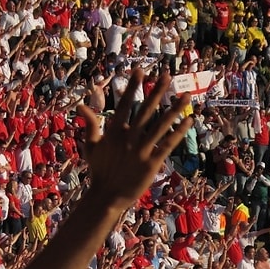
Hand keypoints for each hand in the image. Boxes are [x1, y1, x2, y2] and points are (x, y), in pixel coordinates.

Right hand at [76, 70, 188, 206]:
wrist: (107, 196)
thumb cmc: (99, 170)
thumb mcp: (91, 146)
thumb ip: (90, 124)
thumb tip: (80, 106)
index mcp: (115, 131)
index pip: (126, 104)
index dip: (133, 87)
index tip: (140, 71)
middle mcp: (129, 137)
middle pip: (146, 110)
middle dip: (157, 92)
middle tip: (166, 75)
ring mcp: (141, 149)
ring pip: (161, 125)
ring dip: (175, 109)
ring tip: (186, 95)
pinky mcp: (152, 163)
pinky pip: (168, 144)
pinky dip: (179, 133)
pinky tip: (189, 121)